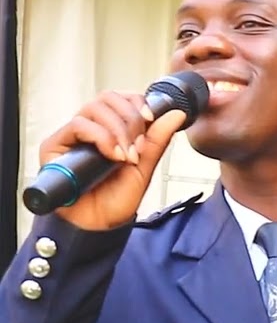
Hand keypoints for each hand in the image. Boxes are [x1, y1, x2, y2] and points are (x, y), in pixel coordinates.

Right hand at [39, 92, 188, 230]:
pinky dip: (101, 137)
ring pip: (94, 108)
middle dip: (130, 118)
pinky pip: (78, 126)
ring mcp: (72, 136)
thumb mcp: (144, 168)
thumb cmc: (116, 199)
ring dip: (118, 130)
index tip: (151, 118)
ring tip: (127, 156)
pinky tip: (113, 156)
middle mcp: (90, 129)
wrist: (99, 224)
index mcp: (111, 130)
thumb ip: (157, 141)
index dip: (136, 102)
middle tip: (138, 145)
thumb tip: (175, 114)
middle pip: (107, 98)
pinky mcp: (55, 145)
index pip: (120, 99)